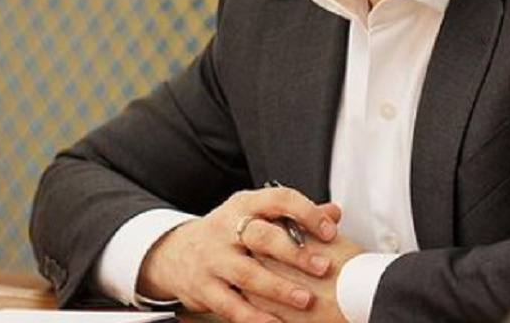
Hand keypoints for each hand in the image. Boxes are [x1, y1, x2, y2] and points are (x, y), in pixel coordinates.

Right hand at [137, 187, 341, 322]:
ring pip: (246, 274)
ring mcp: (213, 260)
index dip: (306, 212)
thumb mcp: (254, 213)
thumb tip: (334, 212)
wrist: (175, 253)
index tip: (329, 230)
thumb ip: (293, 214)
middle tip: (323, 266)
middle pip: (261, 236)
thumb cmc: (226, 232)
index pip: (277, 199)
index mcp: (244, 205)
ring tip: (305, 300)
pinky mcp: (204, 288)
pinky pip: (231, 306)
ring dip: (278, 288)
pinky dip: (254, 317)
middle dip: (294, 252)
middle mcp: (226, 229)